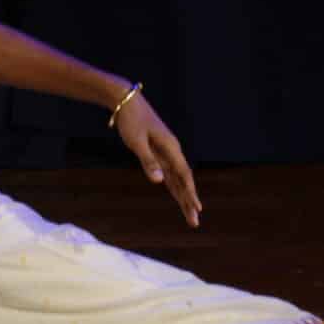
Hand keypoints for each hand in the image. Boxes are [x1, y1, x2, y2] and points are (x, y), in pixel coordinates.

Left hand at [114, 92, 201, 227]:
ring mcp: (166, 152)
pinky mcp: (158, 151)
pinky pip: (169, 173)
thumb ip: (148, 161)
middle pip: (183, 180)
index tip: (197, 209)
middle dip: (189, 201)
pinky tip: (178, 196)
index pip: (183, 175)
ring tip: (191, 213)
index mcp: (170, 148)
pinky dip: (174, 186)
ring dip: (183, 196)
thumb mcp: (137, 141)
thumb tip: (159, 182)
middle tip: (195, 222)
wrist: (126, 101)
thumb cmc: (131, 120)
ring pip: (177, 178)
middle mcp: (172, 151)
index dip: (190, 193)